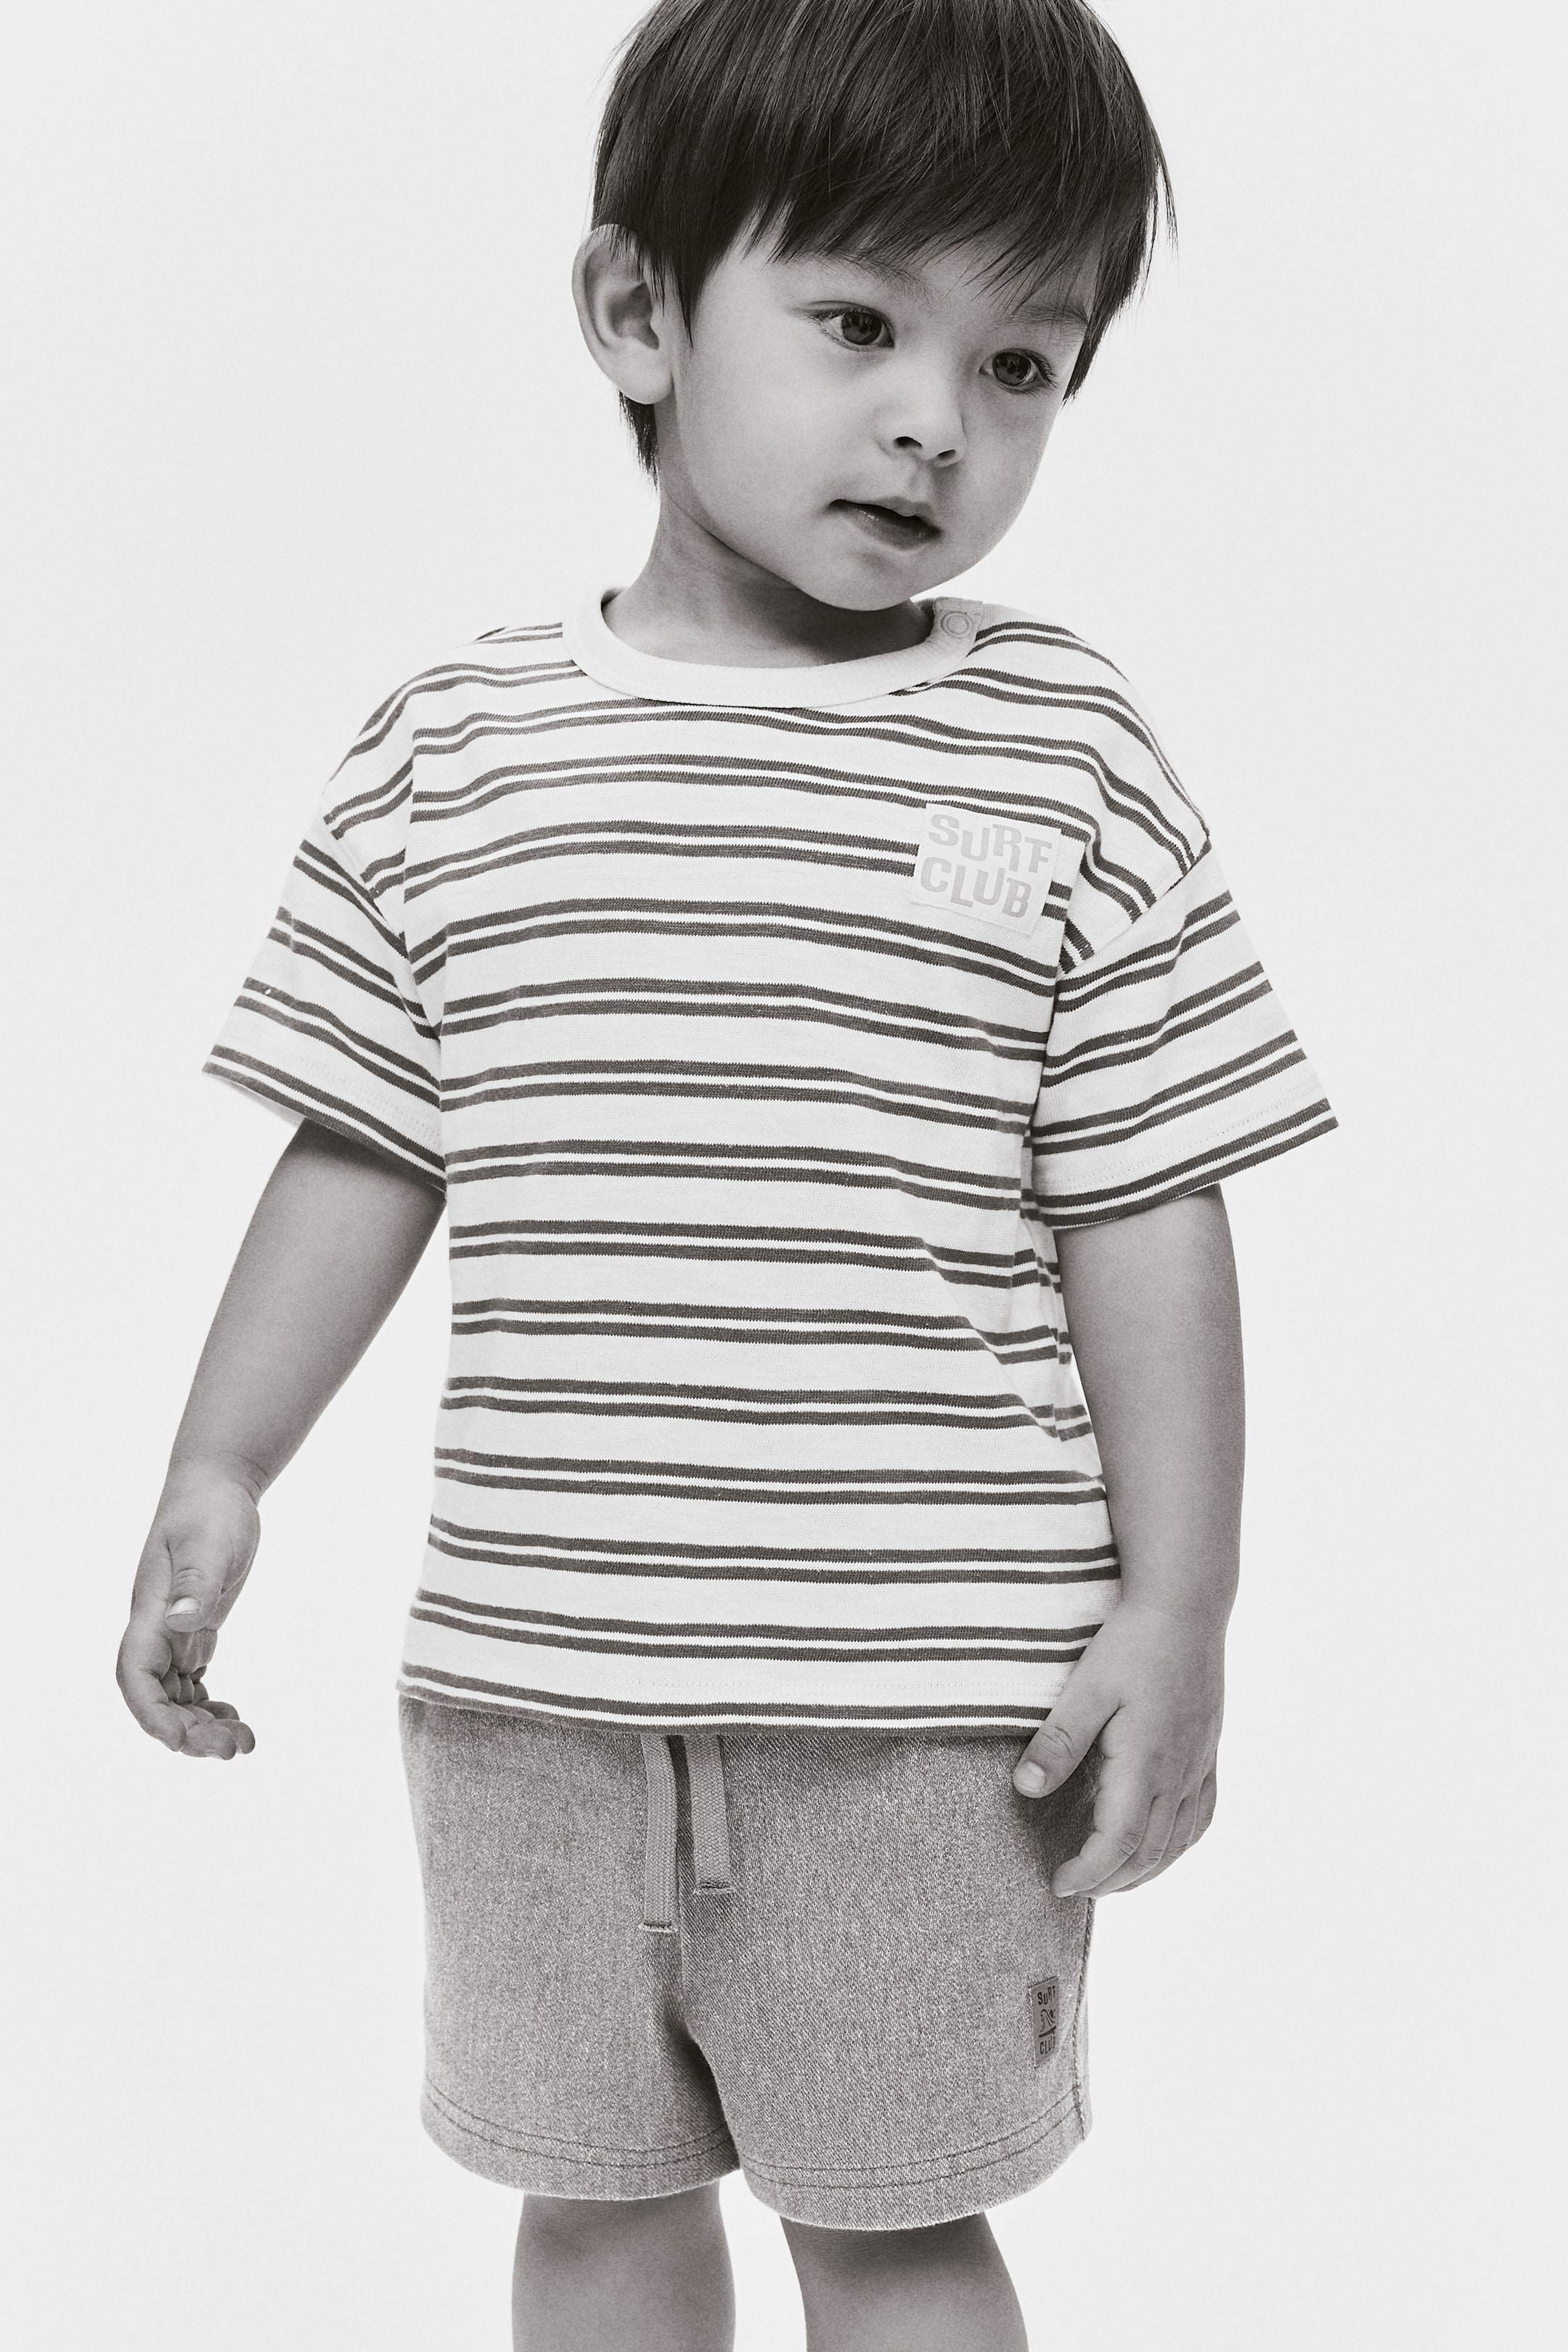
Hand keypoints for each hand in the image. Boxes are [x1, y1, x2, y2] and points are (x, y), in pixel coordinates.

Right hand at [115, 1469, 260, 1757]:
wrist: (217, 1486)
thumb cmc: (209, 1509)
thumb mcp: (208, 1541)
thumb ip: (196, 1582)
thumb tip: (184, 1622)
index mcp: (150, 1613)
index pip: (136, 1677)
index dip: (152, 1715)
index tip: (181, 1742)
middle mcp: (155, 1629)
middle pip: (157, 1699)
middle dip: (189, 1731)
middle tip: (235, 1748)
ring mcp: (172, 1632)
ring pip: (175, 1697)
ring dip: (201, 1725)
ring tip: (242, 1742)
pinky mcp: (193, 1629)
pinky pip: (191, 1682)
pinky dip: (207, 1705)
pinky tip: (233, 1715)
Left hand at [1012, 1601, 1222, 1894]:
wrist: (1187, 1608)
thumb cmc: (1134, 1643)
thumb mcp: (1086, 1688)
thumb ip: (1058, 1741)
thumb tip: (1024, 1789)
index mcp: (1146, 1763)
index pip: (1119, 1842)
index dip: (1089, 1872)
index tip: (1058, 1884)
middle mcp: (1178, 1772)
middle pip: (1150, 1852)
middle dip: (1111, 1880)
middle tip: (1075, 1887)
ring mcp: (1198, 1764)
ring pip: (1179, 1840)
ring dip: (1146, 1870)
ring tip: (1110, 1879)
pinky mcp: (1207, 1751)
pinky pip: (1201, 1816)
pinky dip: (1178, 1844)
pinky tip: (1162, 1845)